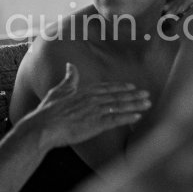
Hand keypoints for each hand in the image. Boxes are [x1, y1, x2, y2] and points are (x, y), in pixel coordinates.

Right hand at [34, 63, 150, 148]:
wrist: (44, 126)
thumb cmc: (49, 110)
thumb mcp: (59, 91)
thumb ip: (69, 79)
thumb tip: (71, 65)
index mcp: (85, 91)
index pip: (108, 88)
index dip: (121, 87)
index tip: (133, 87)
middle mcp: (93, 99)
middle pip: (118, 96)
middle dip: (134, 95)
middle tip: (147, 95)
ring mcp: (96, 111)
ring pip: (120, 106)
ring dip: (135, 105)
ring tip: (147, 104)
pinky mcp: (96, 124)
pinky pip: (116, 120)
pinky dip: (128, 117)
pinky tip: (138, 117)